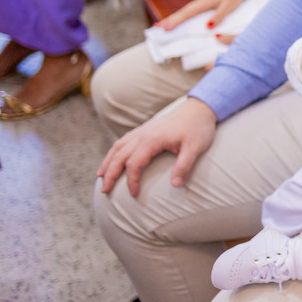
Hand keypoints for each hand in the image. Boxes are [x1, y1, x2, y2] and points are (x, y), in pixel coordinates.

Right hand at [97, 97, 217, 195]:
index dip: (131, 181)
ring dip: (108, 162)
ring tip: (101, 177)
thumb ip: (184, 166)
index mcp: (152, 140)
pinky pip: (124, 140)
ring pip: (118, 147)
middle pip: (119, 156)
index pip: (134, 164)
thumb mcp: (195, 148)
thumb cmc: (198, 128)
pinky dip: (114, 151)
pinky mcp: (145, 128)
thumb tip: (175, 185)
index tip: (134, 194)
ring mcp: (142, 130)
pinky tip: (113, 158)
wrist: (200, 108)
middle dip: (110, 174)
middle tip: (104, 191)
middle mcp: (142, 134)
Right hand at [158, 0, 253, 29]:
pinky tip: (180, 19)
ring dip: (174, 18)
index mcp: (204, 3)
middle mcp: (200, 1)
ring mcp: (202, 1)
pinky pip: (191, 10)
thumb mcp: (229, 6)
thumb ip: (219, 16)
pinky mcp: (205, 2)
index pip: (187, 14)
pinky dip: (182, 15)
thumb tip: (207, 27)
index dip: (175, 22)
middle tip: (157, 28)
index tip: (164, 28)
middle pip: (182, 12)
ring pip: (185, 11)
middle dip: (170, 20)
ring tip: (162, 25)